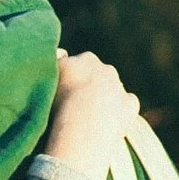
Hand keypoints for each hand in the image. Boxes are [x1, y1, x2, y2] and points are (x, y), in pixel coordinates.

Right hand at [45, 47, 140, 167]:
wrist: (84, 122)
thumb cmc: (59, 101)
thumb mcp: (48, 77)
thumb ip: (55, 64)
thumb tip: (60, 56)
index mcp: (85, 59)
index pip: (78, 64)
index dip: (71, 78)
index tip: (63, 92)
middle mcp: (105, 68)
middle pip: (98, 74)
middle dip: (91, 86)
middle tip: (77, 105)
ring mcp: (119, 86)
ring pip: (113, 89)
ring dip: (106, 99)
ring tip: (91, 118)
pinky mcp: (130, 104)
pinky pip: (128, 104)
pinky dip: (122, 111)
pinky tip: (111, 123)